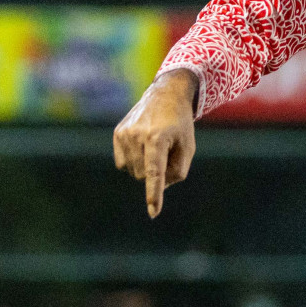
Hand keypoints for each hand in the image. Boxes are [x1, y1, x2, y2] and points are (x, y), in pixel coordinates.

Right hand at [113, 69, 198, 217]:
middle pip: (144, 175)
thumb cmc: (180, 124)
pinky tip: (143, 145)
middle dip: (156, 171)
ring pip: (132, 171)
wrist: (166, 95)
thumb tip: (159, 187)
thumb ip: (178, 171)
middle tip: (167, 151)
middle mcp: (137, 136)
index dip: (154, 193)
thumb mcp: (188, 146)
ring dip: (145, 166)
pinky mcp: (117, 133)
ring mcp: (124, 134)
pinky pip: (123, 163)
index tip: (153, 212)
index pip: (155, 173)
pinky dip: (135, 160)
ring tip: (156, 144)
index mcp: (157, 138)